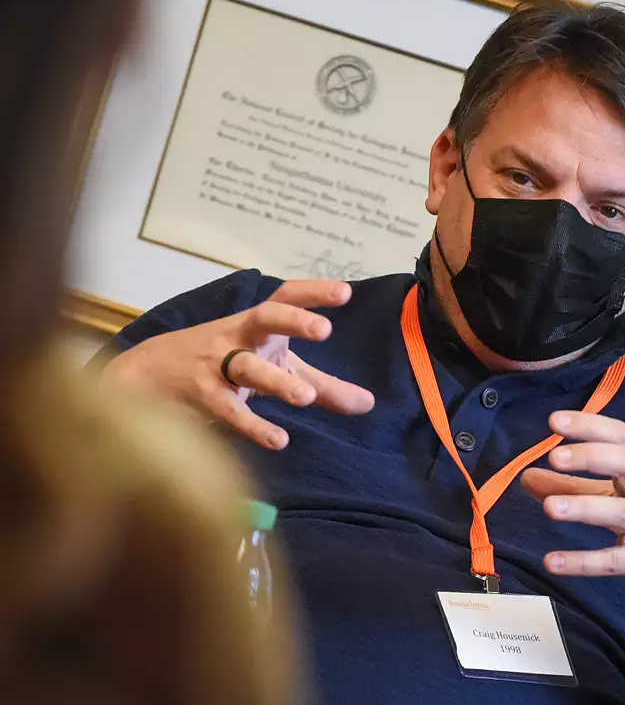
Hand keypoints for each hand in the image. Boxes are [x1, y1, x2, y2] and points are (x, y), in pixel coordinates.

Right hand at [101, 280, 373, 449]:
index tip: (345, 293)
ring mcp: (215, 365)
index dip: (313, 292)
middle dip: (293, 321)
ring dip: (275, 381)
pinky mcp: (200, 396)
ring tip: (305, 398)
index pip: (285, 297)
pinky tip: (278, 440)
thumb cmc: (222, 364)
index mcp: (257, 325)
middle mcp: (238, 337)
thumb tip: (369, 404)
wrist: (146, 375)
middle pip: (264, 318)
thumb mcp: (274, 367)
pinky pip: (227, 409)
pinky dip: (252, 425)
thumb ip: (322, 385)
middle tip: (323, 331)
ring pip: (245, 367)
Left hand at [521, 411, 624, 621]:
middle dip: (592, 456)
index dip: (589, 425)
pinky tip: (552, 561)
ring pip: (621, 513)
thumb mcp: (623, 497)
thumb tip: (526, 476)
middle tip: (554, 457)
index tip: (554, 421)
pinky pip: (617, 561)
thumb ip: (575, 486)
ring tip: (549, 508)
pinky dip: (584, 562)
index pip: (622, 436)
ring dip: (584, 508)